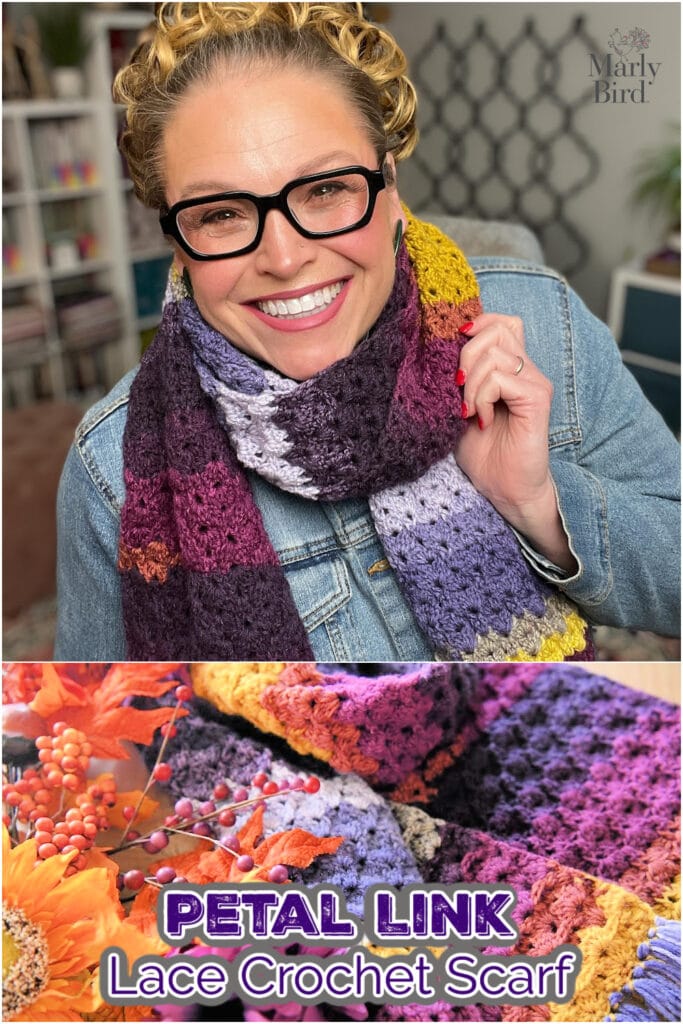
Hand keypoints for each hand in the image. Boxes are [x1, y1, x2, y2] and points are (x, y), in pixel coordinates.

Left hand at [454, 313, 576, 571]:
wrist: (506, 490)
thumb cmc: (484, 454)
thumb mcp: (459, 407)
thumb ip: (456, 377)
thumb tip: (435, 349)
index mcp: (511, 367)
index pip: (501, 321)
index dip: (476, 326)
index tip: (453, 356)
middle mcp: (527, 369)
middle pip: (496, 328)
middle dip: (465, 355)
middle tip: (458, 392)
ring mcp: (535, 382)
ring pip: (494, 353)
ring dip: (470, 383)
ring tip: (468, 411)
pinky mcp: (537, 398)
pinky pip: (500, 378)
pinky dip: (481, 397)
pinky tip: (481, 420)